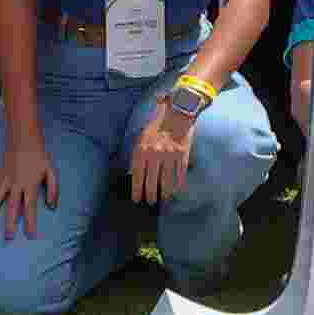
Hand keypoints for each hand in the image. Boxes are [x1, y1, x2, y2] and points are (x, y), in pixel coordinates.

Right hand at [0, 113, 53, 234]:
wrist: (23, 138)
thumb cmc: (40, 156)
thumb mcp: (51, 172)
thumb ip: (52, 190)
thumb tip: (52, 206)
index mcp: (30, 185)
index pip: (30, 207)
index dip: (31, 222)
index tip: (31, 235)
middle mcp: (16, 185)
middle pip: (12, 207)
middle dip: (9, 223)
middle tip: (8, 238)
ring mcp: (4, 180)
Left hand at [128, 92, 197, 206]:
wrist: (178, 111)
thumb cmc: (157, 125)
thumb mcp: (142, 137)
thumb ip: (137, 155)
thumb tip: (131, 174)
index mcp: (142, 149)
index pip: (137, 176)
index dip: (137, 190)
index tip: (136, 200)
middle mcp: (155, 153)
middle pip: (151, 181)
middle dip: (150, 195)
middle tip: (150, 203)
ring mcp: (169, 155)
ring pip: (166, 181)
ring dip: (164, 193)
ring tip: (163, 199)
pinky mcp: (183, 154)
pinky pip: (180, 174)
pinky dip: (178, 185)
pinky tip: (176, 191)